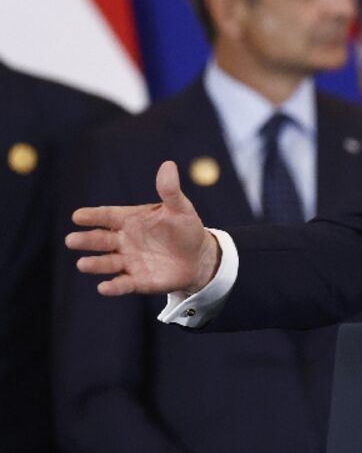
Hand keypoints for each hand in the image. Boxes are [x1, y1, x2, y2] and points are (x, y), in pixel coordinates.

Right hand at [66, 160, 219, 295]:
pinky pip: (123, 284)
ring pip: (107, 263)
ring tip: (82, 264)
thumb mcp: (180, 209)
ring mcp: (129, 261)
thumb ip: (170, 190)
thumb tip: (168, 165)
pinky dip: (114, 287)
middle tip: (71, 240)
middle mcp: (123, 241)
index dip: (93, 216)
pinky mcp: (138, 281)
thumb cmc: (185, 229)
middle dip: (86, 240)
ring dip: (95, 264)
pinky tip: (104, 287)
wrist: (199, 257)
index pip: (107, 216)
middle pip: (101, 240)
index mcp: (130, 220)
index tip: (78, 216)